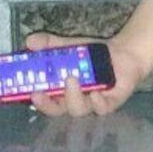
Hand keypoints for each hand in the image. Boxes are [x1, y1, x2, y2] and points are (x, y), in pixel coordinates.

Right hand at [24, 28, 152, 117]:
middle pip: (58, 111)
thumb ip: (49, 44)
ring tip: (71, 79)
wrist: (123, 54)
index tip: (30, 92)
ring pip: (79, 110)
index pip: (45, 102)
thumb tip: (29, 40)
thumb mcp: (69, 47)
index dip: (38, 100)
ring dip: (72, 97)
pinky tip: (95, 92)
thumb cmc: (93, 56)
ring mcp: (92, 104)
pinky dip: (97, 102)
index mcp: (61, 92)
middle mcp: (74, 101)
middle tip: (40, 93)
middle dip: (48, 104)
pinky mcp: (111, 102)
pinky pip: (102, 108)